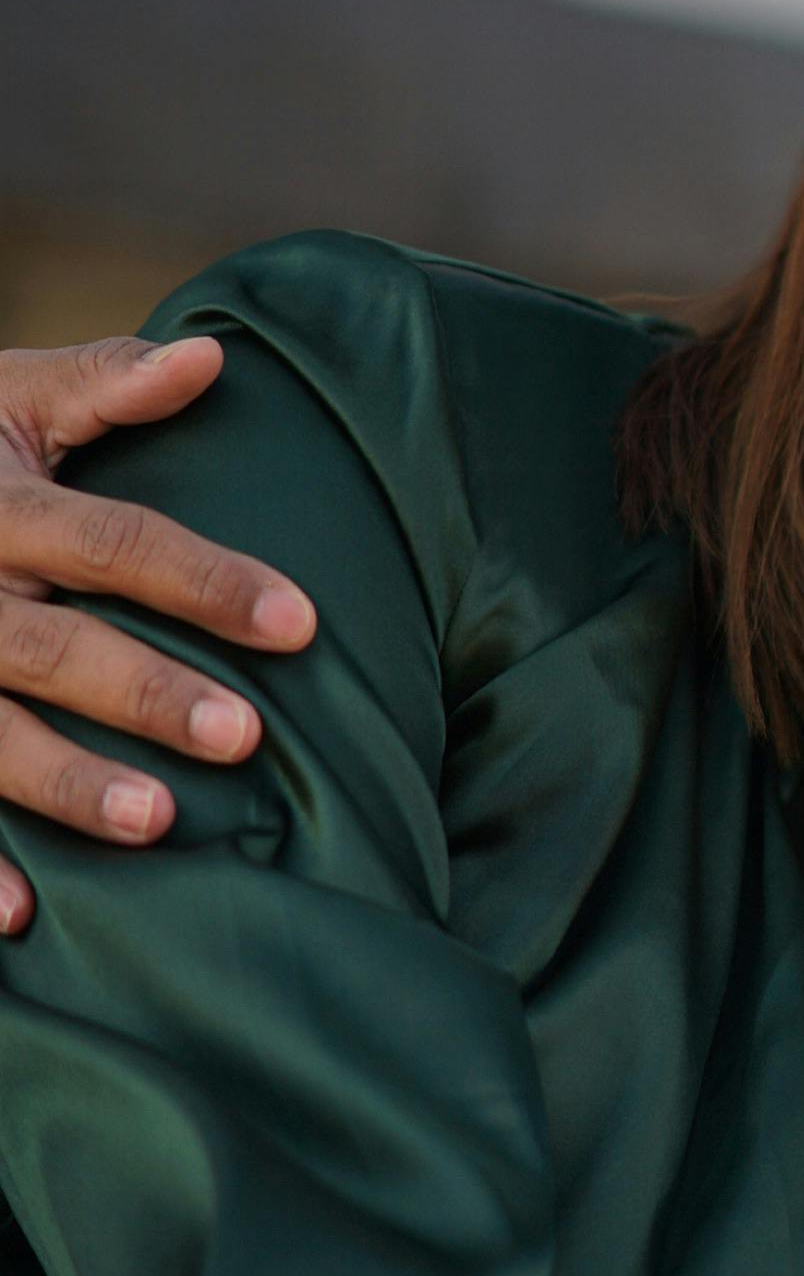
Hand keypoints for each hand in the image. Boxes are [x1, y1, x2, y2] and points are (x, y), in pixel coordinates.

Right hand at [0, 334, 315, 924]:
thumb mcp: (4, 395)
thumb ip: (103, 382)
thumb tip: (211, 356)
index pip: (118, 543)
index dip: (209, 581)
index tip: (302, 623)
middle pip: (57, 648)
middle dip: (146, 693)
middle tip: (244, 736)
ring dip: (66, 783)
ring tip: (156, 824)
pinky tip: (20, 920)